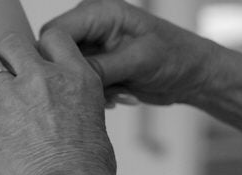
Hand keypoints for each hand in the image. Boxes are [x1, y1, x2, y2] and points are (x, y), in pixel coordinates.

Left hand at [0, 30, 116, 174]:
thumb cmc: (90, 170)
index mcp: (74, 74)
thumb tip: (67, 110)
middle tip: (5, 78)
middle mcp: (41, 77)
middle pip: (11, 43)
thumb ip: (76, 101)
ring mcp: (12, 98)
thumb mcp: (96, 119)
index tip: (36, 66)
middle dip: (6, 57)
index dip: (40, 49)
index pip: (52, 37)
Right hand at [44, 0, 217, 108]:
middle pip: (53, 54)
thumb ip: (101, 68)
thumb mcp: (138, 61)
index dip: (51, 60)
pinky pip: (78, 83)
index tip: (64, 85)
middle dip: (68, 78)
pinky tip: (116, 96)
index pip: (53, 33)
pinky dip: (92, 94)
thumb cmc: (174, 57)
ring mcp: (93, 46)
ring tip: (114, 93)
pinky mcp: (96, 65)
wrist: (190, 72)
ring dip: (83, 89)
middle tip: (93, 93)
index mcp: (100, 12)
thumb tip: (68, 79)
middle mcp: (92, 26)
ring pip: (65, 72)